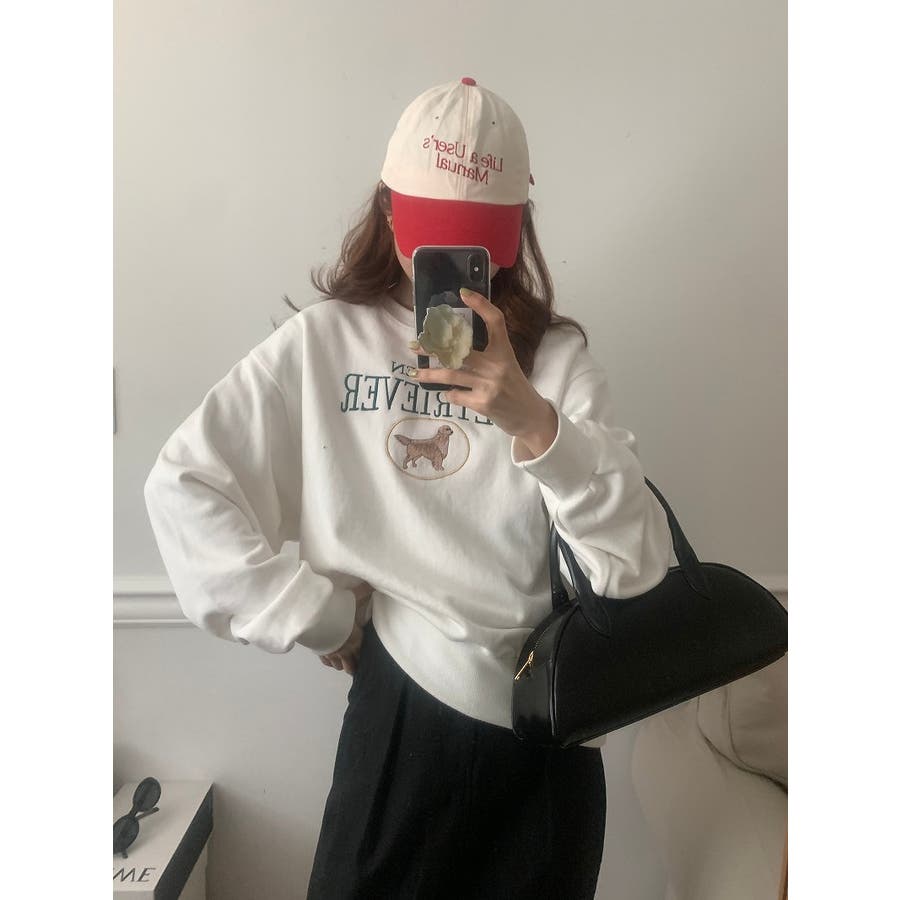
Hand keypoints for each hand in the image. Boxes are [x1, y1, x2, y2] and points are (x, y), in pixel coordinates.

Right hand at [319, 580, 373, 675]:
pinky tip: (332, 658)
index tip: (367, 657)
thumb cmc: (336, 610)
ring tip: (344, 660)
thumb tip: (373, 583)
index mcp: (356, 639)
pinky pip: (327, 663)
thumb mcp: (352, 598)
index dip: (365, 657)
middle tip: (356, 662)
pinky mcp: (320, 653)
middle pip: (351, 666)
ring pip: (339, 666)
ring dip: (342, 664)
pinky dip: (330, 662)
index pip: (363, 654)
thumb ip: (363, 591)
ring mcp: (332, 653)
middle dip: (354, 665)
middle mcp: (346, 649)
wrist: (315, 618)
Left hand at [409, 288, 557, 445]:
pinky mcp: (483, 404)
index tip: (463, 293)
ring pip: (451, 375)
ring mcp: (489, 385)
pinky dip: (448, 394)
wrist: (529, 416)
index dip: (480, 304)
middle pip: (460, 349)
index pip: (495, 320)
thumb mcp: (506, 363)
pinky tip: (448, 393)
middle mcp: (497, 365)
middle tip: (414, 344)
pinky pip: (456, 395)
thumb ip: (487, 353)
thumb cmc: (513, 386)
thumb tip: (452, 344)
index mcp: (505, 350)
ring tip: (414, 372)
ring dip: (429, 374)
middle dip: (433, 347)